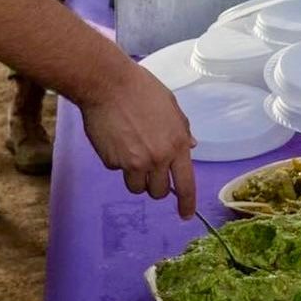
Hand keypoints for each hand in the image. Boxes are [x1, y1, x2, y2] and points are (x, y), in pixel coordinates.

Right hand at [78, 65, 197, 217]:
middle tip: (148, 167)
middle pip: (158, 192)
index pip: (185, 184)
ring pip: (137, 187)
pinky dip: (118, 161)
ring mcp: (133, 163)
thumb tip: (192, 147)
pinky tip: (116, 139)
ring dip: (136, 177)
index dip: (187, 203)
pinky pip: (118, 171)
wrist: (108, 84)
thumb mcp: (171, 106)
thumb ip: (182, 130)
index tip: (185, 215)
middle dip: (154, 184)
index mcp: (177, 144)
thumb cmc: (142, 90)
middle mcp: (158, 158)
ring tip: (130, 150)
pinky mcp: (112, 162)